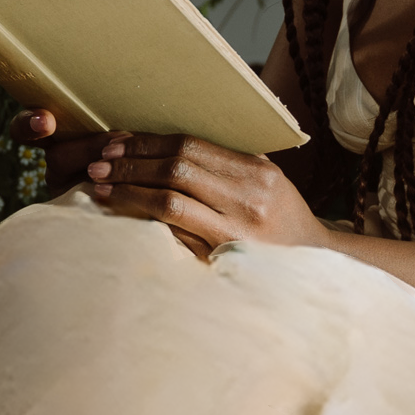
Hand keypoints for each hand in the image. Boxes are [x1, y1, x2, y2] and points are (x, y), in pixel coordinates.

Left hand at [11, 111, 328, 253]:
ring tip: (100, 186)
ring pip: (171, 197)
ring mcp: (238, 226)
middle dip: (132, 162)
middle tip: (98, 162)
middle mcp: (250, 194)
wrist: (316, 272)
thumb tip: (172, 148)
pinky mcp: (225, 255)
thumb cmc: (285, 229)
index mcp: (258, 170)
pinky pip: (177, 231)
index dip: (149, 142)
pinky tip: (123, 214)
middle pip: (178, 166)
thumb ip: (231, 167)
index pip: (192, 145)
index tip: (118, 142)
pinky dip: (145, 218)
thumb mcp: (269, 186)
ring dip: (129, 189)